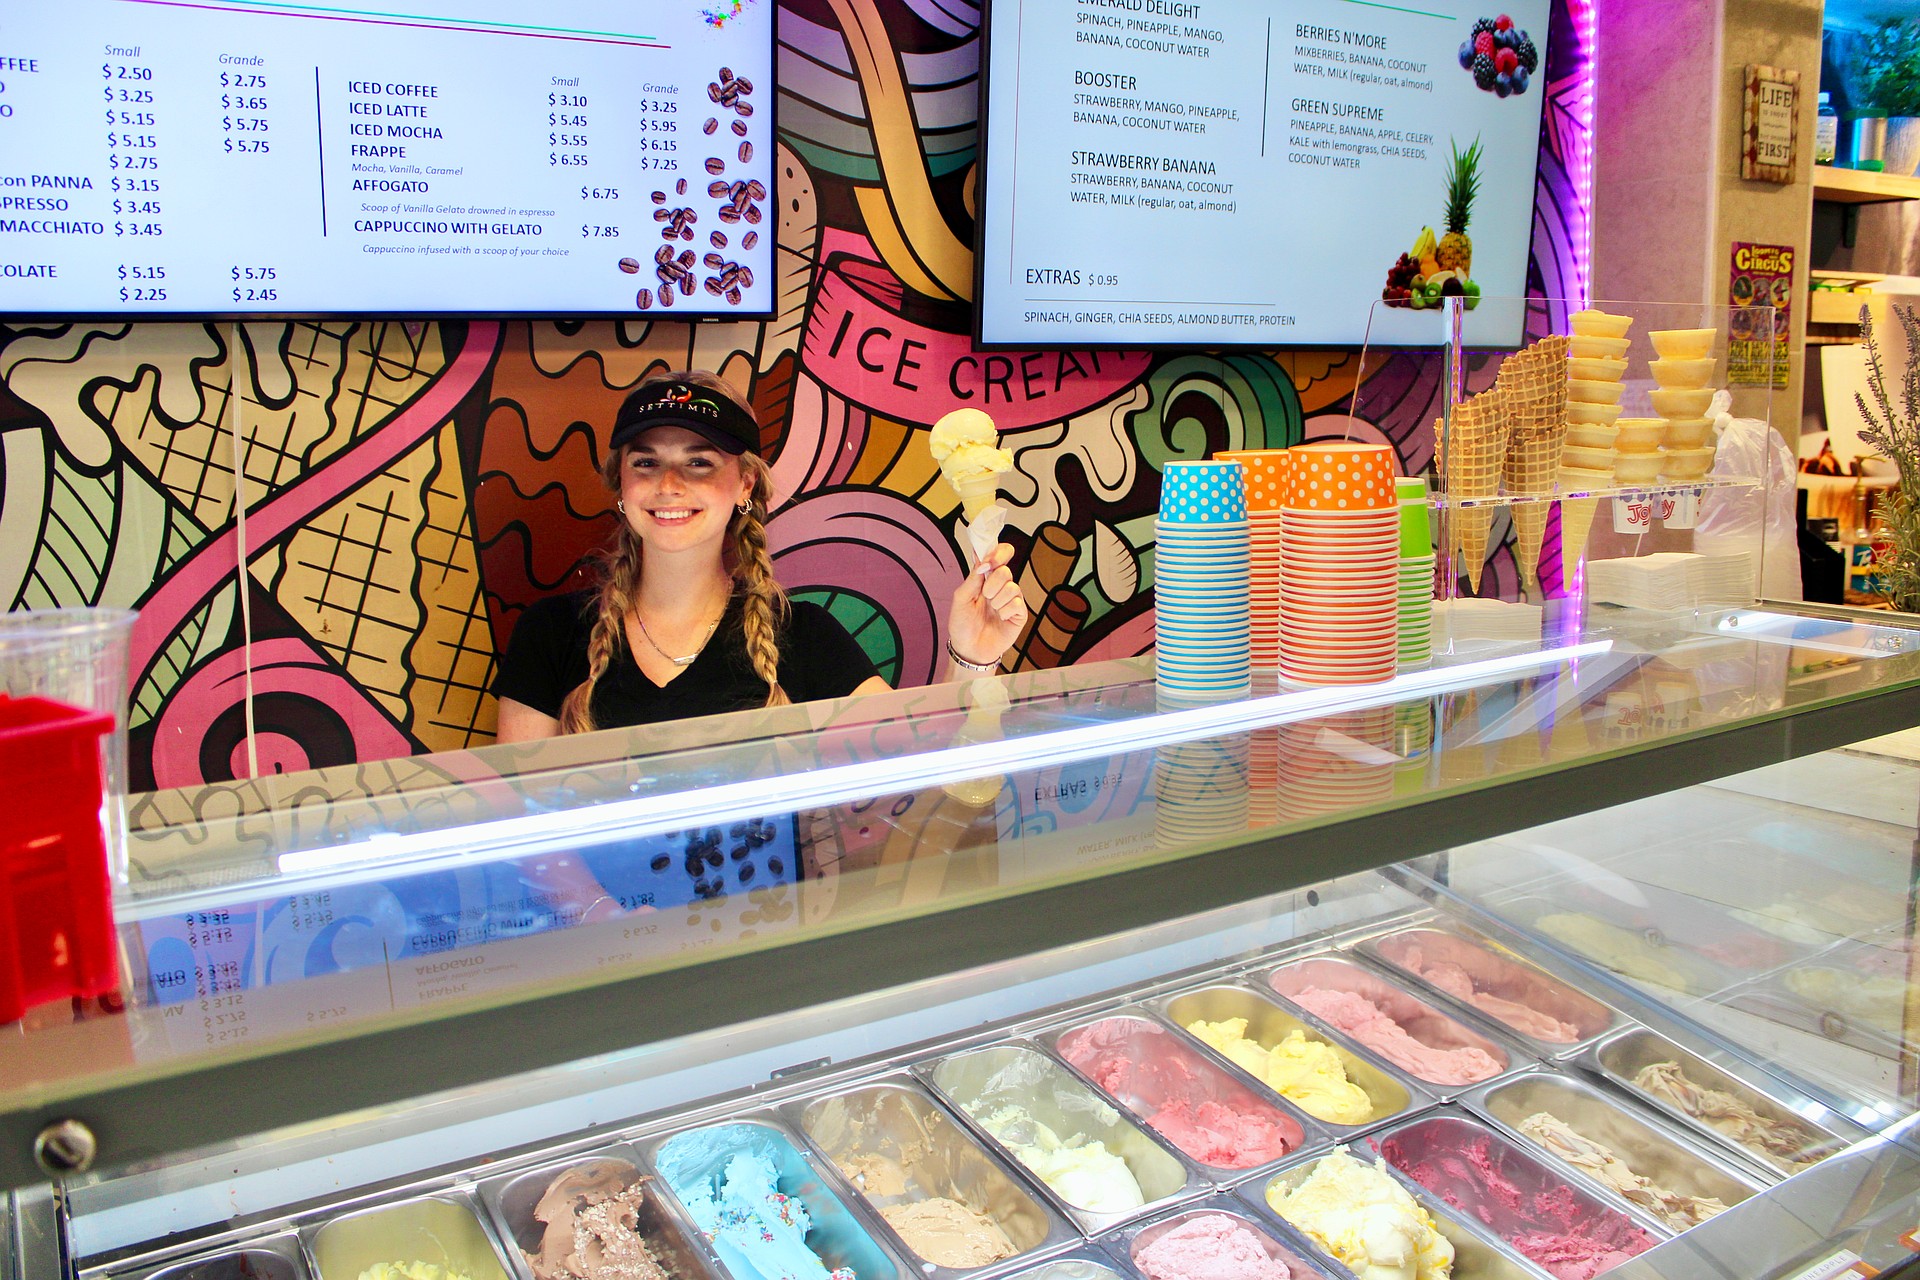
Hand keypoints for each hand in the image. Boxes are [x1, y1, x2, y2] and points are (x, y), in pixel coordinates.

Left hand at [948, 542, 1025, 668]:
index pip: (1000, 555)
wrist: (969, 649)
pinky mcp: (1019, 614)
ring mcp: (1011, 599)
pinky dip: (1005, 611)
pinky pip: (1017, 604)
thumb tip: (982, 560)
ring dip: (997, 600)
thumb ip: (972, 578)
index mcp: (986, 578)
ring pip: (1012, 587)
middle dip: (992, 584)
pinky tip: (1000, 618)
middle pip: (1006, 571)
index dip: (998, 553)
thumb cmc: (963, 624)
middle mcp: (1001, 586)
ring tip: (991, 611)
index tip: (989, 562)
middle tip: (984, 596)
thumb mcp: (961, 599)